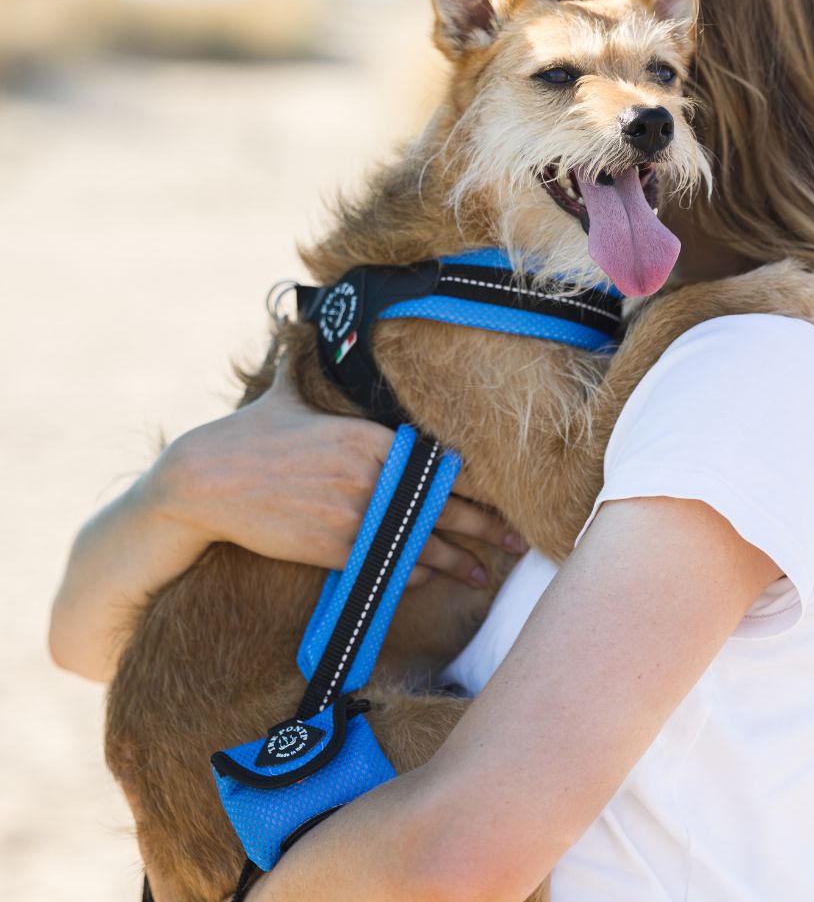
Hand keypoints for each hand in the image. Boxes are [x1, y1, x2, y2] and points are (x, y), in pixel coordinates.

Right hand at [156, 365, 522, 586]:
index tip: (505, 495)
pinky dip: (411, 573)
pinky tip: (430, 579)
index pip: (441, 463)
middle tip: (519, 543)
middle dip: (487, 527)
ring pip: (422, 543)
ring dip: (458, 563)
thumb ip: (311, 366)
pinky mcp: (335, 549)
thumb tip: (307, 322)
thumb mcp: (288, 396)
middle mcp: (373, 478)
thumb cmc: (250, 436)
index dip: (478, 484)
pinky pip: (387, 564)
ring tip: (484, 576)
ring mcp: (356, 517)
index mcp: (372, 439)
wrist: (207, 482)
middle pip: (445, 506)